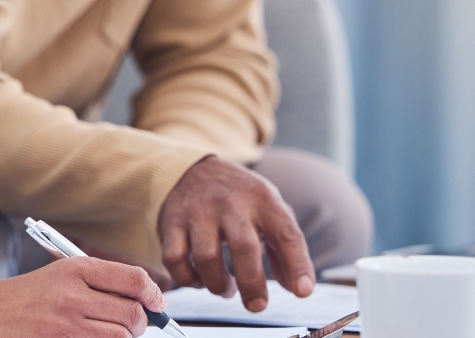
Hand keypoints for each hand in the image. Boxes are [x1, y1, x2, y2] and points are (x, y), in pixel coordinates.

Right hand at [0, 257, 164, 337]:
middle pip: (133, 313)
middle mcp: (73, 295)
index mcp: (76, 269)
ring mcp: (66, 325)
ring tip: (110, 333)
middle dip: (140, 322)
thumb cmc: (26, 296)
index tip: (156, 302)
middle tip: (133, 324)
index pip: (135, 279)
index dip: (154, 294)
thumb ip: (101, 282)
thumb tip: (146, 298)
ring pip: (121, 337)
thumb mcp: (61, 274)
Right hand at [158, 156, 313, 311]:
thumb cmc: (239, 198)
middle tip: (257, 305)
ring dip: (218, 284)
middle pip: (244, 248)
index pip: (286, 233)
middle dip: (252, 284)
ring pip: (206, 258)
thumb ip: (285, 248)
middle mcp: (230, 203)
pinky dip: (187, 279)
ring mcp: (198, 211)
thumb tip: (298, 288)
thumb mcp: (268, 210)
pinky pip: (175, 259)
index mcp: (262, 199)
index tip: (303, 291)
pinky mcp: (172, 222)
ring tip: (227, 288)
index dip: (297, 265)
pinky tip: (199, 280)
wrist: (193, 168)